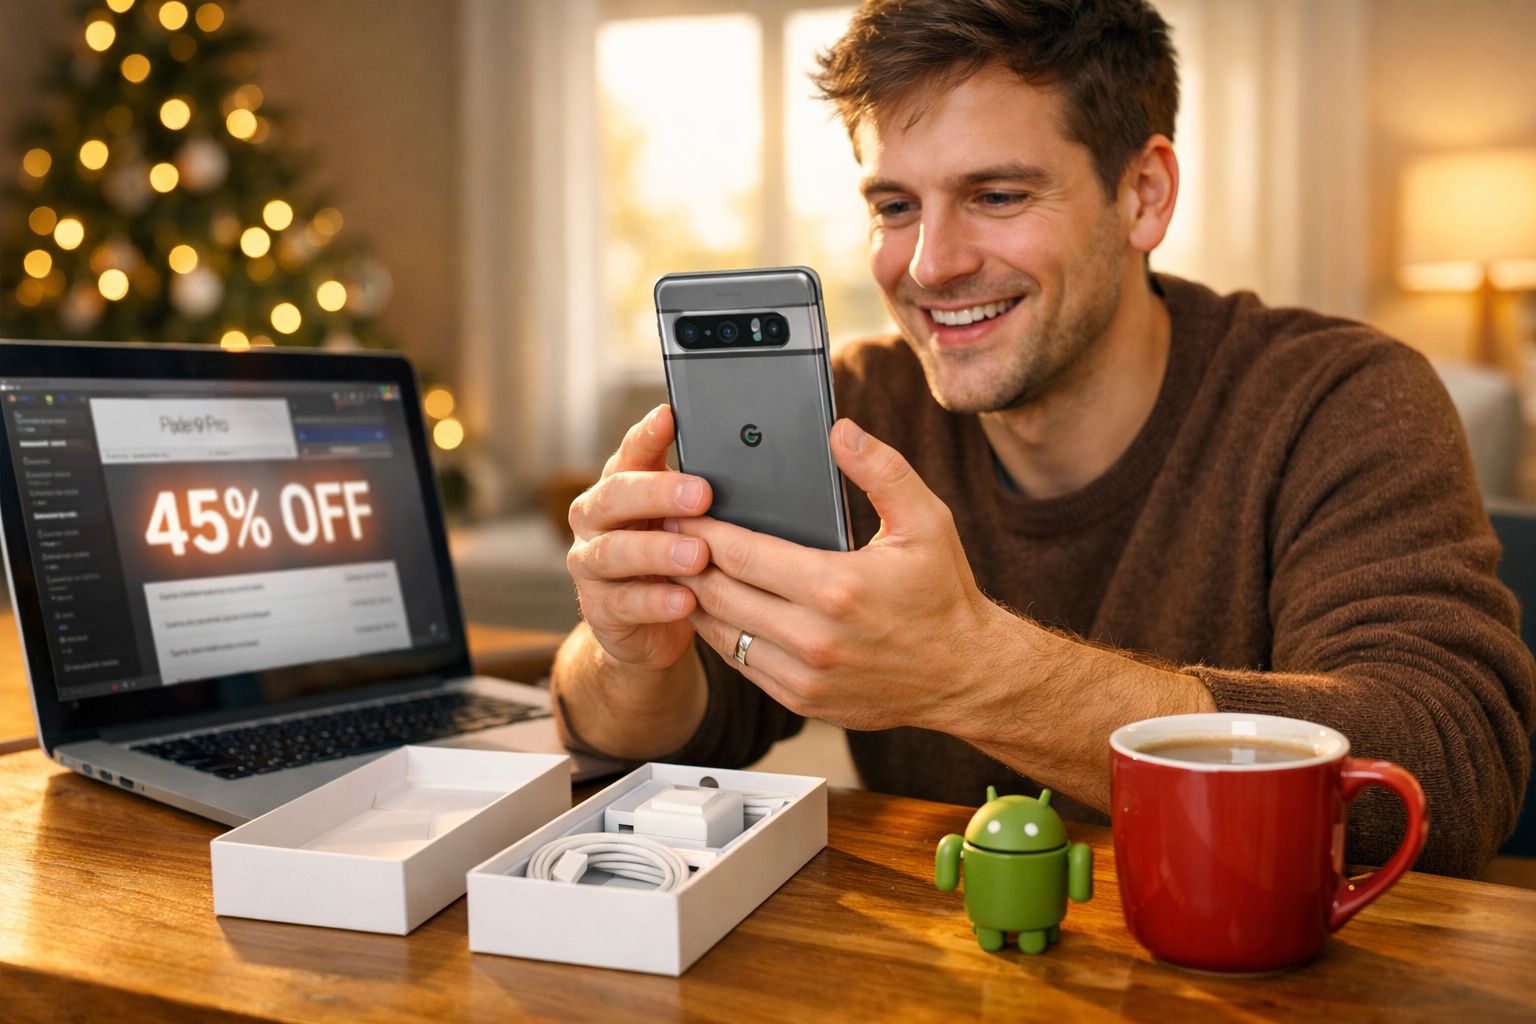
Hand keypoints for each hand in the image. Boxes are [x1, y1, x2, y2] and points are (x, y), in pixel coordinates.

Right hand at [566, 405, 712, 669]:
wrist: (648, 625)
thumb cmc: (672, 558)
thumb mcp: (686, 521)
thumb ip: (700, 493)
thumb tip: (751, 465)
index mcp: (619, 487)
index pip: (630, 452)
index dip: (647, 434)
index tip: (670, 416)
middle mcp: (596, 519)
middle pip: (615, 496)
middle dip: (657, 493)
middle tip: (701, 494)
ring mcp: (590, 564)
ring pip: (614, 551)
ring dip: (657, 551)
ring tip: (698, 555)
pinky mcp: (599, 608)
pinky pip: (624, 602)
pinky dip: (656, 601)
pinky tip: (686, 599)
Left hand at [671, 418, 1002, 731]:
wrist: (967, 674)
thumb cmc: (945, 597)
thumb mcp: (926, 521)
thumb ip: (882, 470)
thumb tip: (841, 430)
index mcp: (836, 588)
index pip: (741, 553)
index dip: (701, 529)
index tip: (678, 508)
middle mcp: (813, 637)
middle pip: (718, 592)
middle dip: (685, 559)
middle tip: (665, 532)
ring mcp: (804, 675)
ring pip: (720, 632)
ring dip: (695, 599)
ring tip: (681, 568)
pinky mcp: (802, 699)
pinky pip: (740, 663)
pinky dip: (721, 634)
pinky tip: (716, 608)